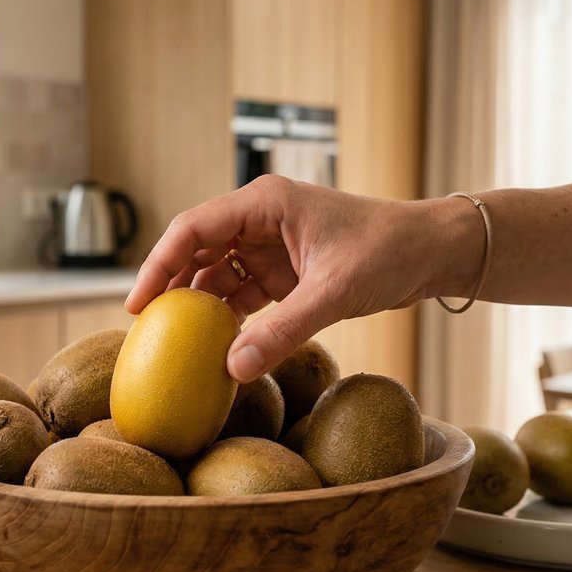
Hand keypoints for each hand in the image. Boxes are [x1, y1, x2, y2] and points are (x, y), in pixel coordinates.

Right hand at [125, 176, 470, 381]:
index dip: (159, 265)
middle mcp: (260, 220)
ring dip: (200, 308)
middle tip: (148, 334)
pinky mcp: (284, 273)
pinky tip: (215, 348)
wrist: (433, 253)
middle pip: (197, 251)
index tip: (138, 306)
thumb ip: (283, 330)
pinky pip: (242, 296)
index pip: (194, 229)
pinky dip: (228, 320)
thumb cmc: (389, 252)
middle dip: (172, 290)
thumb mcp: (334, 292)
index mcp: (264, 203)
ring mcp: (270, 246)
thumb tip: (232, 368)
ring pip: (217, 276)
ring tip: (175, 346)